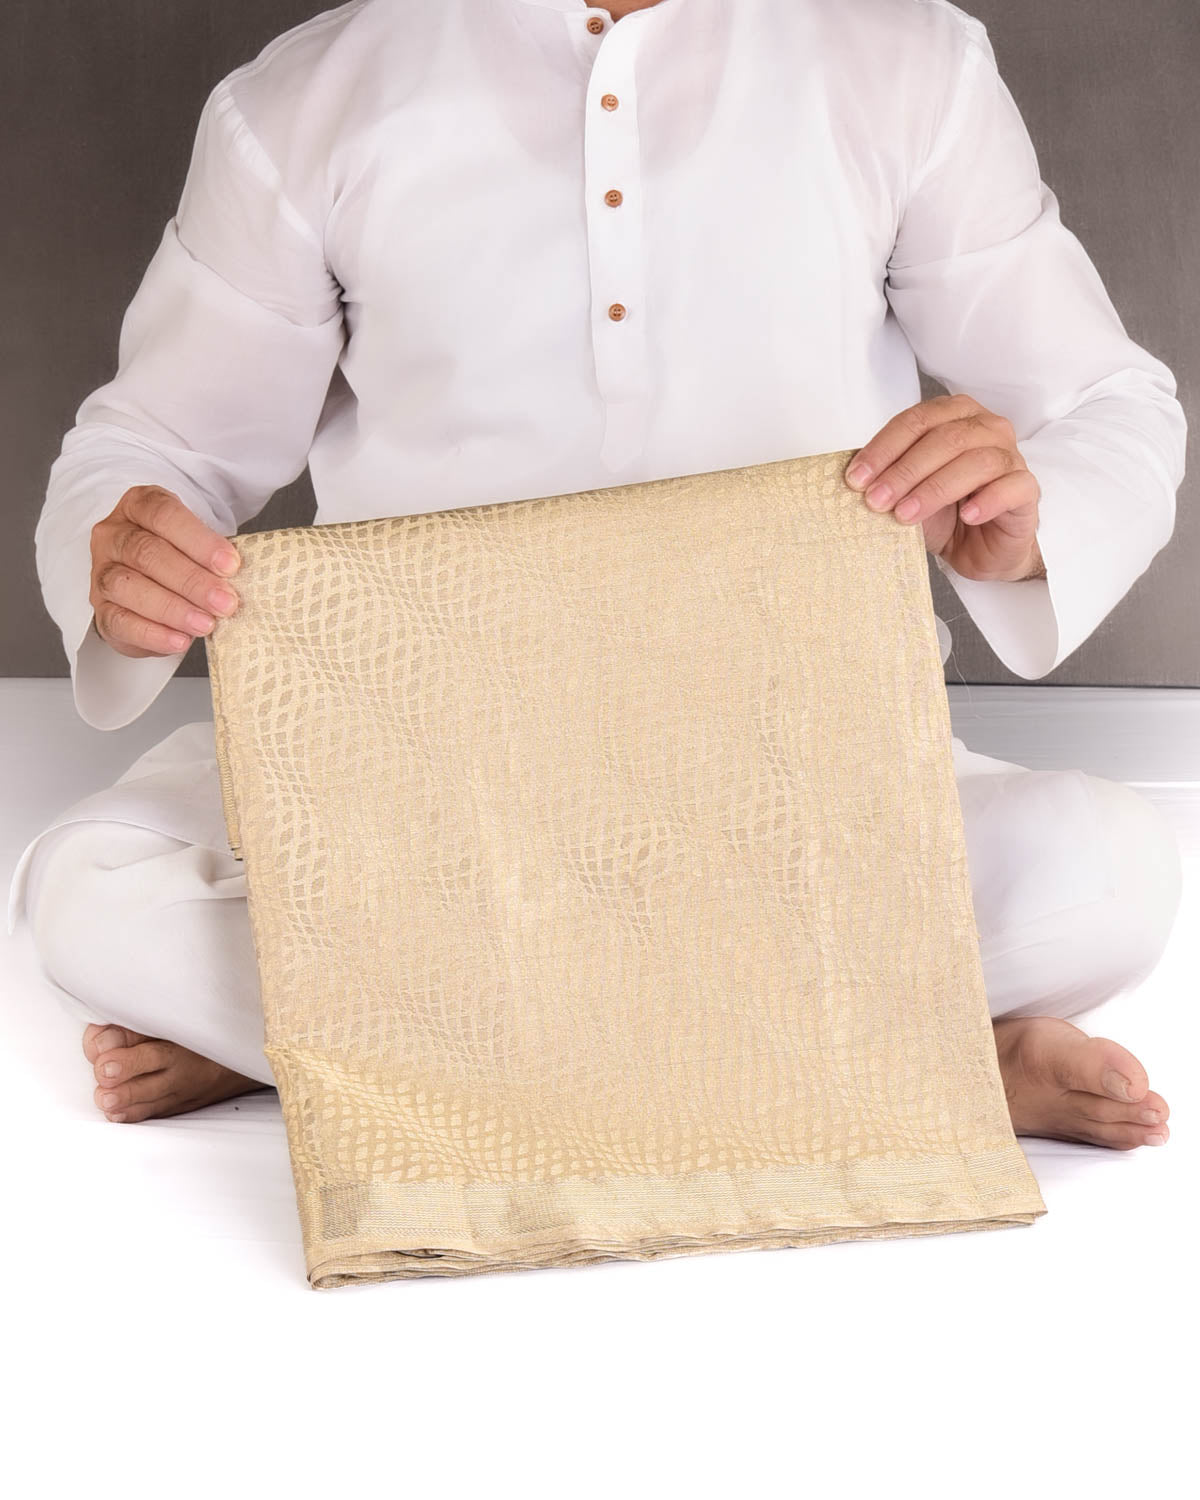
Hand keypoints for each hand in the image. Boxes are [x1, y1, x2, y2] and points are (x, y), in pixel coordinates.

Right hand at [89, 486, 241, 657]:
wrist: (150, 582)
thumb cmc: (181, 557)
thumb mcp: (197, 543)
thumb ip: (211, 556)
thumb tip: (239, 579)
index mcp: (138, 506)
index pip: (163, 515)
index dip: (199, 540)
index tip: (230, 565)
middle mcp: (114, 535)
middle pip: (146, 552)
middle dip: (191, 580)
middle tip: (225, 603)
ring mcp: (101, 571)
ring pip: (128, 586)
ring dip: (172, 608)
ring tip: (206, 624)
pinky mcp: (100, 609)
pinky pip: (119, 621)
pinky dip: (152, 634)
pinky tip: (180, 640)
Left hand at [844, 393, 1043, 581]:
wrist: (981, 548)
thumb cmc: (946, 513)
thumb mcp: (907, 492)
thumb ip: (887, 478)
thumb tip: (853, 478)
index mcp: (955, 416)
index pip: (916, 421)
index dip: (883, 449)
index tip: (855, 479)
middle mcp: (986, 428)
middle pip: (945, 438)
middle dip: (904, 471)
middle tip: (876, 501)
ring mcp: (1011, 456)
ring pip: (976, 461)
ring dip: (934, 489)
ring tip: (905, 515)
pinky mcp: (1027, 489)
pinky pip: (1012, 487)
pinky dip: (987, 501)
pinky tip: (966, 516)